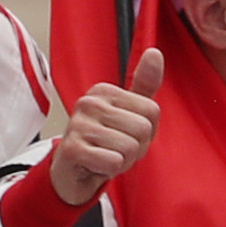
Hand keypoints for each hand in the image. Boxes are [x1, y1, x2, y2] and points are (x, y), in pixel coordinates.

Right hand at [42, 38, 165, 204]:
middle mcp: (89, 102)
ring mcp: (78, 124)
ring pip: (130, 148)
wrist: (70, 174)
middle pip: (143, 129)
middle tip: (116, 150)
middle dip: (136, 149)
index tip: (125, 135)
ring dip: (123, 162)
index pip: (153, 111)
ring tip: (106, 158)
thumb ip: (143, 86)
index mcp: (104, 91)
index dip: (147, 132)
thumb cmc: (103, 142)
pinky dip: (110, 170)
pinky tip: (96, 166)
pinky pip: (113, 162)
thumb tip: (155, 52)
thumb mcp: (127, 113)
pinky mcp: (72, 149)